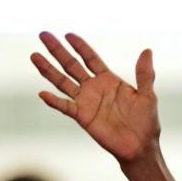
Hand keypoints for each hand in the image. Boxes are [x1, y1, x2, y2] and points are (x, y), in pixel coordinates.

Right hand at [30, 32, 160, 163]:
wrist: (140, 146)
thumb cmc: (145, 121)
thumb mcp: (147, 95)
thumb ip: (145, 74)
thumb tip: (147, 50)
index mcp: (109, 80)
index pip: (90, 58)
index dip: (80, 46)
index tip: (68, 34)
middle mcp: (94, 88)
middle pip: (71, 65)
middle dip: (58, 50)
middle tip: (43, 34)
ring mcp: (86, 102)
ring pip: (62, 82)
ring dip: (48, 70)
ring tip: (34, 55)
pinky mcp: (83, 117)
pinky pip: (65, 107)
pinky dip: (54, 101)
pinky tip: (42, 93)